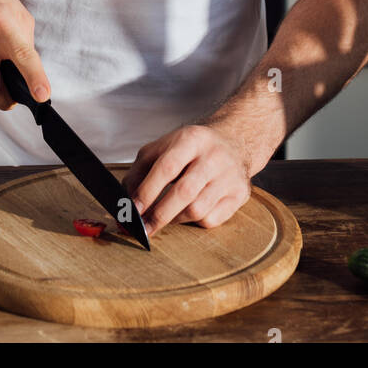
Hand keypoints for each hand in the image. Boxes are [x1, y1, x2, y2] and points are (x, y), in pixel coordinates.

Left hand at [122, 122, 252, 237]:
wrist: (233, 141)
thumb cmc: (191, 148)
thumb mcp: (162, 148)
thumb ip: (140, 171)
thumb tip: (127, 201)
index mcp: (191, 139)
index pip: (166, 167)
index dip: (147, 191)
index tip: (133, 209)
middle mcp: (213, 156)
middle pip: (184, 192)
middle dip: (159, 214)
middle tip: (144, 228)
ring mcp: (229, 175)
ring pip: (198, 210)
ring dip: (175, 219)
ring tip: (165, 217)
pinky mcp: (240, 194)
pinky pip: (212, 219)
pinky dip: (195, 221)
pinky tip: (189, 212)